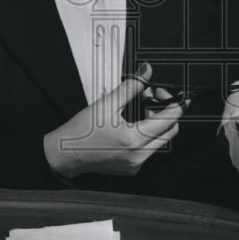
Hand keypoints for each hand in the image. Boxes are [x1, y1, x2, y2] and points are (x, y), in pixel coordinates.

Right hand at [44, 63, 187, 178]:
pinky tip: (133, 125)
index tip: (165, 91)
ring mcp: (137, 164)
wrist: (65, 154)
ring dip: (157, 124)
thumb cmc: (82, 130)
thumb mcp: (107, 104)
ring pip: (161, 141)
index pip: (170, 120)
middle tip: (150, 97)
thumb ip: (132, 86)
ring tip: (140, 109)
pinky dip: (148, 135)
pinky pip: (150, 150)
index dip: (173, 102)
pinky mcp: (132, 168)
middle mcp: (139, 156)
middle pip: (170, 132)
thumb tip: (147, 71)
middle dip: (166, 112)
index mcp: (135, 140)